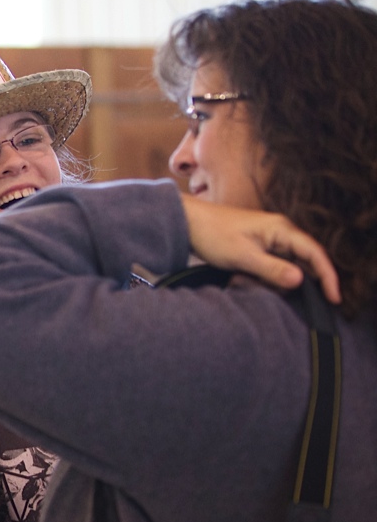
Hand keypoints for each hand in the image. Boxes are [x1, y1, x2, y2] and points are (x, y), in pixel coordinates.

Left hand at [181, 194, 340, 303]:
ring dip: (266, 281)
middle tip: (255, 285)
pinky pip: (269, 268)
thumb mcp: (242, 256)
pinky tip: (238, 277)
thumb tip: (300, 280)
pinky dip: (257, 278)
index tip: (334, 299)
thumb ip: (272, 269)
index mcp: (282, 230)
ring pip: (284, 270)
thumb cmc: (213, 234)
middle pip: (301, 265)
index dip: (328, 276)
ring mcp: (270, 240)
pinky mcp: (259, 248)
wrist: (188, 222)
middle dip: (283, 282)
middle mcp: (281, 233)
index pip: (315, 253)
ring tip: (238, 279)